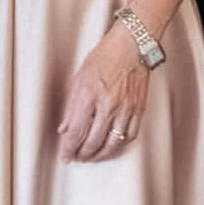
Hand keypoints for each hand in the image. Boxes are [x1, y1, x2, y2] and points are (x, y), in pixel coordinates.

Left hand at [58, 20, 148, 160]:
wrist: (131, 46)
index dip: (67, 148)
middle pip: (92, 141)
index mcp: (89, 96)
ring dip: (99, 154)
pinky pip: (130, 136)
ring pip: (112, 143)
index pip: (75, 132)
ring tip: (92, 156)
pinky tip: (112, 145)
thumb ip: (71, 107)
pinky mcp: (139, 109)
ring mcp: (125, 108)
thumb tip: (64, 129)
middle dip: (81, 154)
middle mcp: (107, 105)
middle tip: (76, 158)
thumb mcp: (79, 79)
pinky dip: (119, 145)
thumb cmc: (104, 58)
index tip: (64, 156)